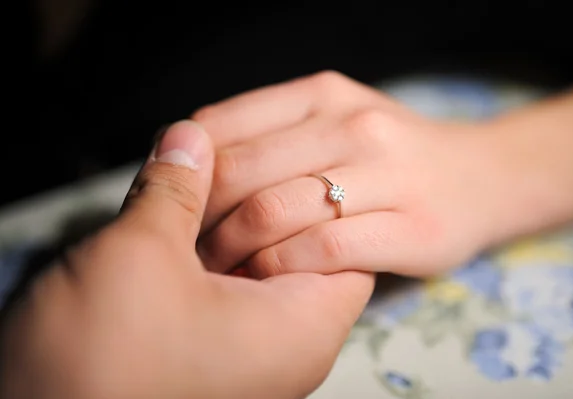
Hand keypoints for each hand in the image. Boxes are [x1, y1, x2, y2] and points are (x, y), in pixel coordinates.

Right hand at [0, 121, 373, 398]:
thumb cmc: (96, 366)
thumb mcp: (140, 253)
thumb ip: (176, 187)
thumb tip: (189, 137)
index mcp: (302, 326)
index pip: (348, 241)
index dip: (309, 191)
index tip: (265, 161)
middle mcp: (291, 347)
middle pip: (305, 250)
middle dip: (262, 203)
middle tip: (217, 171)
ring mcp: (254, 354)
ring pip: (262, 269)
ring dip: (227, 228)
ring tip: (188, 197)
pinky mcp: (217, 354)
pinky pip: (233, 292)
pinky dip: (209, 258)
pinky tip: (174, 232)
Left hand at [194, 71, 512, 277]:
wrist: (484, 176)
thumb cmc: (394, 155)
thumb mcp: (335, 120)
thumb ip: (270, 134)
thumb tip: (190, 165)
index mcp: (321, 96)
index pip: (220, 126)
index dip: (183, 173)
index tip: (173, 206)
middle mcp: (351, 124)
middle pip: (238, 171)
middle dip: (197, 219)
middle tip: (185, 249)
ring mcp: (386, 173)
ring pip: (274, 210)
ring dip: (231, 249)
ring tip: (219, 269)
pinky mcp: (412, 227)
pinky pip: (322, 249)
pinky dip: (280, 268)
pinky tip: (269, 276)